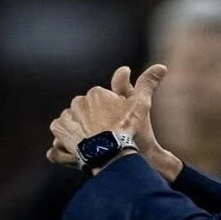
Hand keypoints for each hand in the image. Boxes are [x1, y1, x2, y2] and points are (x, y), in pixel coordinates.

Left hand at [48, 65, 180, 179]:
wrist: (110, 153)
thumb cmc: (127, 129)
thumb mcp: (141, 105)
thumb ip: (148, 84)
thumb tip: (162, 66)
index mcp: (97, 93)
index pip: (100, 102)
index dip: (109, 115)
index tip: (115, 126)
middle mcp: (79, 101)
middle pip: (85, 112)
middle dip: (93, 121)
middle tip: (105, 137)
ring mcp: (67, 116)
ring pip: (73, 122)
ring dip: (80, 130)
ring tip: (93, 144)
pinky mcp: (59, 130)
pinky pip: (61, 134)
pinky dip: (66, 140)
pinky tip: (79, 148)